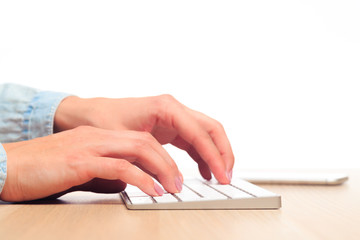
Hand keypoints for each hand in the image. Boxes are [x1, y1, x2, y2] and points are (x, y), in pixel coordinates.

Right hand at [0, 126, 181, 201]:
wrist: (6, 165)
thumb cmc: (40, 169)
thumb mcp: (79, 168)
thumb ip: (103, 172)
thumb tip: (125, 184)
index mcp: (98, 136)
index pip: (139, 139)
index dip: (160, 156)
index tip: (171, 174)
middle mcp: (97, 136)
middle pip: (144, 141)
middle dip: (167, 162)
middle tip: (178, 181)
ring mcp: (89, 146)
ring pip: (137, 149)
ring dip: (160, 168)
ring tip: (172, 187)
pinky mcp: (80, 161)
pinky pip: (119, 167)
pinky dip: (140, 178)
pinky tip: (151, 190)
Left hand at [54, 95, 233, 183]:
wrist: (91, 114)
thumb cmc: (104, 120)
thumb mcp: (123, 139)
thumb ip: (147, 159)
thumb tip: (169, 181)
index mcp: (166, 107)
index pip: (199, 131)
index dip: (213, 154)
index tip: (221, 174)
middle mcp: (174, 109)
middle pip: (211, 128)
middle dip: (222, 152)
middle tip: (226, 176)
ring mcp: (174, 118)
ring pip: (206, 134)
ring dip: (215, 154)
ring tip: (219, 177)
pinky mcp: (171, 127)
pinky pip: (194, 141)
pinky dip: (202, 156)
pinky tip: (204, 171)